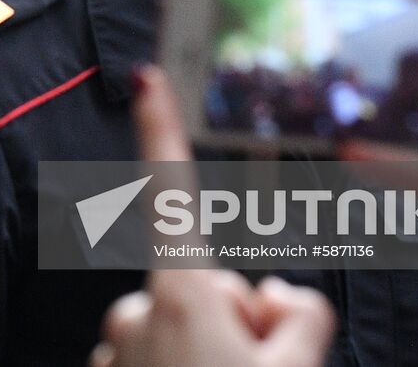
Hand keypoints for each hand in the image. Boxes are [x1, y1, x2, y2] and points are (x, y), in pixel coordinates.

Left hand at [89, 68, 334, 366]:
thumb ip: (301, 313)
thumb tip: (277, 298)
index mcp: (182, 296)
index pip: (173, 191)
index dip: (161, 129)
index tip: (144, 79)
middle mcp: (136, 313)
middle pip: (202, 287)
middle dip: (232, 324)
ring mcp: (115, 349)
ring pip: (178, 329)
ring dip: (204, 355)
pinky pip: (152, 358)